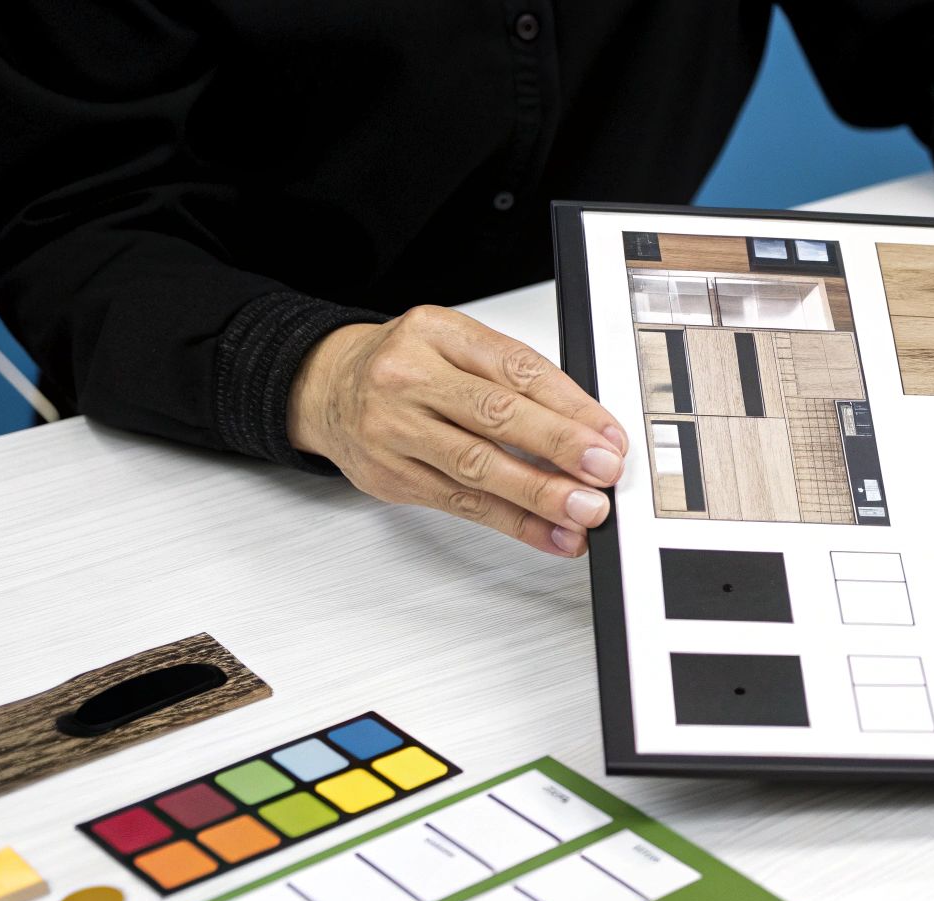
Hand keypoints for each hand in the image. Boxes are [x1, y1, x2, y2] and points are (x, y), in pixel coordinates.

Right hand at [288, 305, 627, 555]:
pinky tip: (549, 534)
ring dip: (539, 496)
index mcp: (437, 334)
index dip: (570, 406)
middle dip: (558, 448)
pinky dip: (514, 523)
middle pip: (494, 416)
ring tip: (583, 511)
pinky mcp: (391, 477)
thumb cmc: (403, 364)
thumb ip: (514, 378)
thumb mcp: (455, 344)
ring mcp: (395, 430)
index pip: (515, 368)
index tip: (608, 435)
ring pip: (477, 468)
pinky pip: (463, 505)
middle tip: (603, 472)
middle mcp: (410, 379)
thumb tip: (587, 428)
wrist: (325, 386)